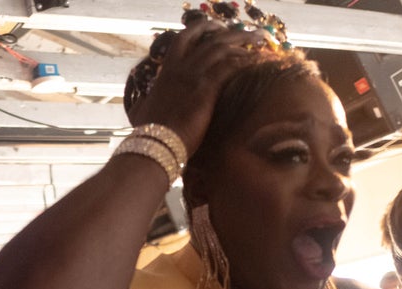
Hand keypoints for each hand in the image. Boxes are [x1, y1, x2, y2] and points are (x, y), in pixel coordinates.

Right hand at [129, 22, 273, 155]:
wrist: (155, 146)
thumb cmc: (150, 134)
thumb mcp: (140, 113)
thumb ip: (143, 104)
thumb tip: (141, 106)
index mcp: (166, 71)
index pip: (184, 39)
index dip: (201, 30)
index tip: (216, 30)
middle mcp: (180, 68)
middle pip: (207, 37)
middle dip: (229, 31)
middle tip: (245, 33)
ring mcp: (192, 76)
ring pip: (222, 47)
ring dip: (243, 41)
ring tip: (260, 41)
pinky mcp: (205, 89)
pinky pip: (230, 66)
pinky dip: (245, 60)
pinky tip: (258, 61)